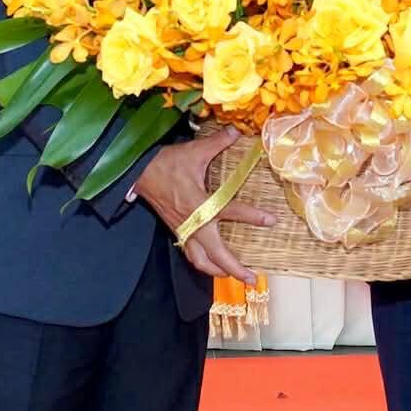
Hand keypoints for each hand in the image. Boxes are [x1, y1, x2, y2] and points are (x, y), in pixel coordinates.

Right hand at [135, 127, 275, 285]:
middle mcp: (194, 223)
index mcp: (200, 204)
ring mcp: (185, 230)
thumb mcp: (193, 151)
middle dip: (234, 269)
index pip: (231, 211)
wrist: (139, 173)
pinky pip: (191, 254)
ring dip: (217, 271)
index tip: (271, 221)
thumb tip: (236, 131)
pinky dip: (203, 263)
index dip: (253, 217)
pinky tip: (211, 264)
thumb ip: (217, 142)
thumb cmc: (166, 164)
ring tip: (233, 277)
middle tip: (252, 279)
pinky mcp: (178, 231)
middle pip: (215, 255)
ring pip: (200, 261)